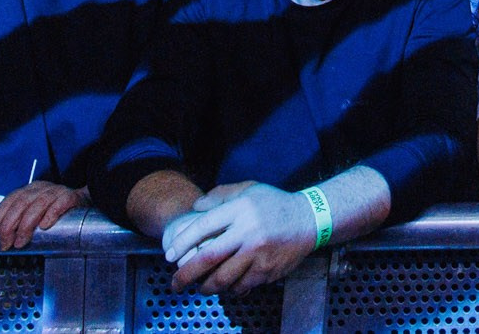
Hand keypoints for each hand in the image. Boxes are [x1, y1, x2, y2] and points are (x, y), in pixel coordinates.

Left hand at [0, 181, 84, 249]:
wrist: (88, 200)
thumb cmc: (58, 210)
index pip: (10, 200)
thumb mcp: (37, 212)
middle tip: (5, 245)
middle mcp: (41, 188)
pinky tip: (45, 226)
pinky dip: (51, 214)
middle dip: (9, 225)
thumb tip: (2, 238)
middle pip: (21, 203)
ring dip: (26, 225)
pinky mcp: (71, 197)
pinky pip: (60, 203)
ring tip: (20, 242)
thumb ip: (22, 219)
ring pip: (38, 204)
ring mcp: (57, 191)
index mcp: (30, 190)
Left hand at [158, 184, 315, 295]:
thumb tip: (196, 208)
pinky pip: (241, 286)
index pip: (203, 227)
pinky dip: (230, 289)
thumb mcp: (248, 189)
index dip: (182, 243)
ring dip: (206, 287)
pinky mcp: (268, 270)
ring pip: (223, 278)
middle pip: (208, 258)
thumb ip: (220, 196)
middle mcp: (248, 232)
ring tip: (199, 287)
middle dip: (186, 275)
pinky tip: (226, 285)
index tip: (169, 255)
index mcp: (240, 210)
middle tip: (174, 284)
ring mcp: (258, 254)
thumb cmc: (274, 204)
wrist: (309, 219)